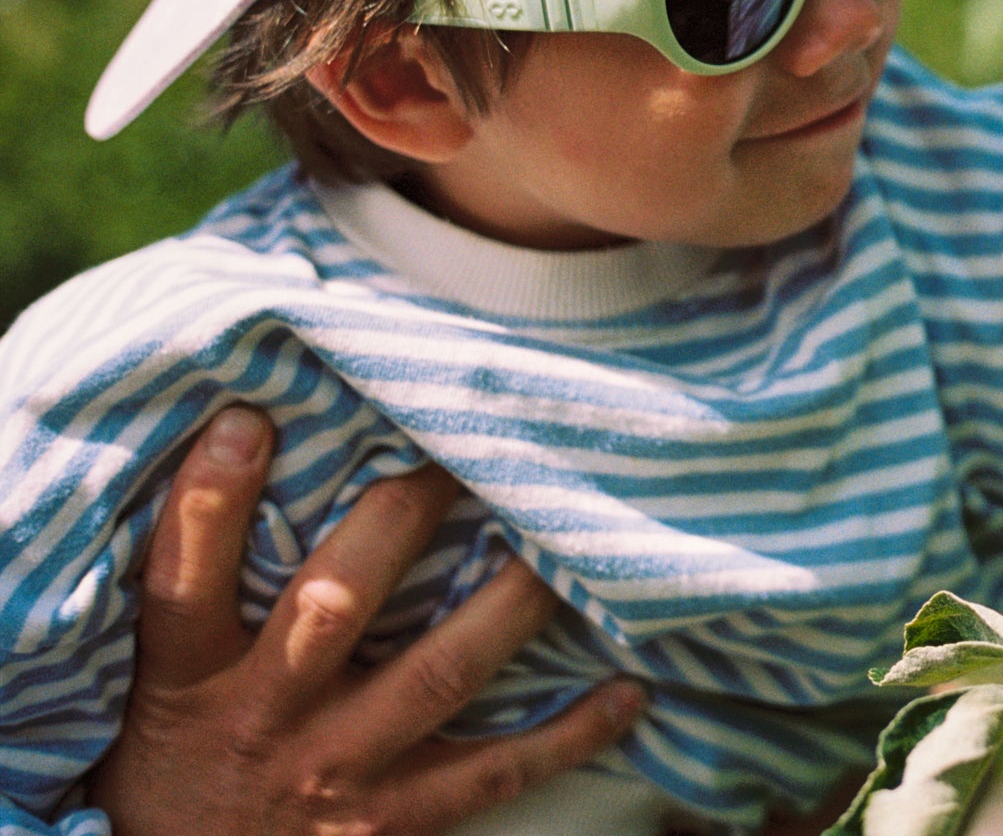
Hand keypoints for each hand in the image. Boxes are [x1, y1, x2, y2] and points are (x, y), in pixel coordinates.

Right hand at [89, 406, 645, 835]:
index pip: (184, 579)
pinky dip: (569, 734)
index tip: (249, 419)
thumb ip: (201, 581)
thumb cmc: (181, 747)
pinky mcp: (395, 820)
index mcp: (191, 673)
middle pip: (333, 604)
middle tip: (462, 449)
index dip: (212, 499)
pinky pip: (496, 774)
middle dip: (398, 522)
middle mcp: (267, 716)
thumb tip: (243, 435)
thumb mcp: (162, 673)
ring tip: (568, 545)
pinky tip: (628, 689)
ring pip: (437, 675)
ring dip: (510, 605)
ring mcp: (339, 770)